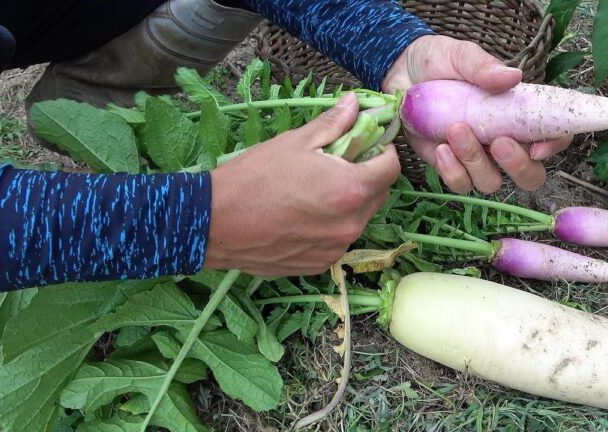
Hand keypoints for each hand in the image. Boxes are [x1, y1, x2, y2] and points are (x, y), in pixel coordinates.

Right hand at [204, 94, 400, 275]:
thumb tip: (356, 104)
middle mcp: (352, 223)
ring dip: (348, 203)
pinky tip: (302, 217)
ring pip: (359, 219)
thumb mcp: (296, 142)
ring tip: (314, 192)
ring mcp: (337, 248)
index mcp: (351, 189)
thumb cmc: (254, 177)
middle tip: (338, 165)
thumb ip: (334, 124)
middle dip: (367, 176)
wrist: (215, 223)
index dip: (383, 152)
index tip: (368, 145)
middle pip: (379, 195)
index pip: (392, 168)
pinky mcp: (320, 264)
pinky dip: (330, 227)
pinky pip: (338, 240)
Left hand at [381, 35, 572, 192]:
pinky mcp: (449, 167)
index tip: (538, 146)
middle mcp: (503, 141)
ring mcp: (477, 158)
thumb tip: (512, 77)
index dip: (554, 145)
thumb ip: (484, 67)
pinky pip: (459, 184)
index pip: (553, 136)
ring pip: (491, 182)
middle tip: (499, 142)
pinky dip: (452, 171)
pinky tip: (440, 148)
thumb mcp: (461, 56)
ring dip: (476, 162)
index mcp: (518, 113)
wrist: (400, 72)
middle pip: (529, 175)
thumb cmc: (438, 62)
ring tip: (455, 130)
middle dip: (519, 166)